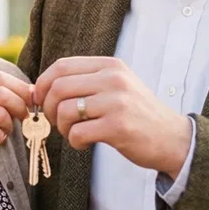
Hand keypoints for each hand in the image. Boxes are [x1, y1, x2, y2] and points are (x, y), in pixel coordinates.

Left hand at [32, 56, 190, 175]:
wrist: (173, 138)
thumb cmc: (136, 114)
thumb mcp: (115, 88)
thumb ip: (82, 84)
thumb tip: (35, 90)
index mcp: (110, 66)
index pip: (61, 66)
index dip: (42, 84)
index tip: (40, 101)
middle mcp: (114, 79)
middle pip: (58, 87)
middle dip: (48, 108)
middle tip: (56, 122)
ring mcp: (116, 102)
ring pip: (64, 111)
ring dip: (61, 128)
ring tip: (73, 133)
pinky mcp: (118, 127)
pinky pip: (77, 133)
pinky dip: (74, 142)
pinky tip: (85, 143)